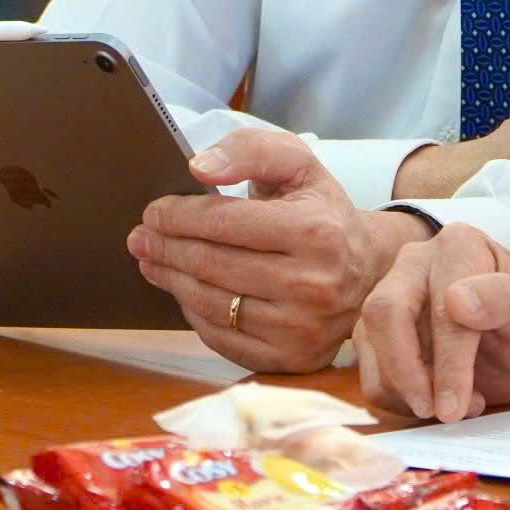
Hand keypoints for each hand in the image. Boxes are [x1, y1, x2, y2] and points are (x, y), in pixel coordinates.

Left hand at [128, 127, 430, 372]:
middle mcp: (313, 285)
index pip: (226, 223)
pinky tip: (185, 291)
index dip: (179, 216)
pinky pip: (222, 338)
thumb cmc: (323, 211)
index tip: (154, 211)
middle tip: (140, 236)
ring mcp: (303, 328)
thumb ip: (251, 150)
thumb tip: (199, 169)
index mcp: (316, 232)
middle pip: (212, 265)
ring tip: (153, 260)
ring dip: (172, 280)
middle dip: (165, 247)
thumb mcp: (300, 164)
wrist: (369, 269)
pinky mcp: (294, 359)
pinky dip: (194, 313)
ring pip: (211, 304)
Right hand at [356, 224, 509, 421]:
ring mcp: (394, 294)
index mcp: (460, 247)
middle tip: (435, 413)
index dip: (447, 361)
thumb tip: (457, 300)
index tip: (456, 406)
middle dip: (405, 372)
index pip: (441, 306)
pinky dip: (397, 399)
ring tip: (455, 408)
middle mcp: (417, 262)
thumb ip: (507, 301)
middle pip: (384, 312)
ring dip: (403, 390)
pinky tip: (439, 403)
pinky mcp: (381, 331)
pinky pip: (370, 369)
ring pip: (370, 345)